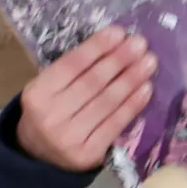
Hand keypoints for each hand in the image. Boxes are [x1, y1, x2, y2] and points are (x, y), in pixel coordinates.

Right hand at [17, 26, 156, 171]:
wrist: (39, 155)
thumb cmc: (49, 111)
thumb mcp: (48, 88)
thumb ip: (73, 71)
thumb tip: (115, 45)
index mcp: (37, 93)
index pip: (71, 65)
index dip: (97, 47)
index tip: (119, 32)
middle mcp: (51, 115)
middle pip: (92, 82)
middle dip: (120, 60)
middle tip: (141, 44)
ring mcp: (70, 137)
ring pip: (107, 102)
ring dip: (131, 79)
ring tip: (149, 63)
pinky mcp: (88, 153)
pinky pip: (115, 124)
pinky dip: (133, 105)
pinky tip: (146, 89)